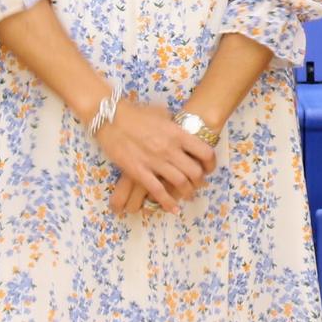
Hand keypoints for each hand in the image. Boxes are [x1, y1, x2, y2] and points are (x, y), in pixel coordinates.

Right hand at [96, 101, 215, 215]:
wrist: (110, 116)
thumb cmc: (135, 112)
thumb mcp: (161, 113)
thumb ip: (173, 124)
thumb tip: (181, 131)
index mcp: (177, 133)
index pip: (204, 152)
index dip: (211, 163)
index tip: (208, 168)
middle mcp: (170, 149)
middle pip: (195, 172)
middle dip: (199, 181)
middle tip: (198, 184)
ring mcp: (155, 162)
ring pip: (180, 184)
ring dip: (187, 192)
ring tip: (187, 195)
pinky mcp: (139, 172)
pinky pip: (157, 191)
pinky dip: (167, 202)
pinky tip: (173, 209)